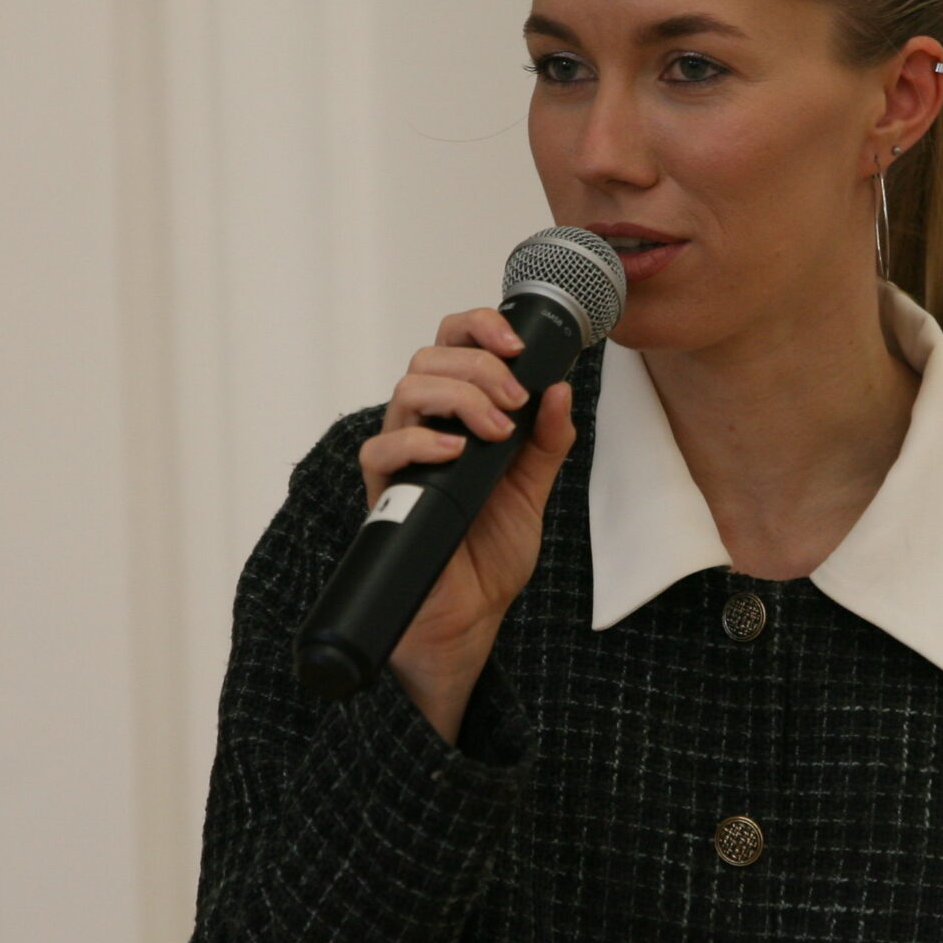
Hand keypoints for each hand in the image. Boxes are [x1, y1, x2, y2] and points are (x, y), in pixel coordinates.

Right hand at [357, 306, 577, 741]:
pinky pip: (381, 449)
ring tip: (497, 430)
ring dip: (459, 397)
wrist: (471, 614)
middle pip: (427, 358)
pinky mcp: (385, 493)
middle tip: (515, 399)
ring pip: (406, 391)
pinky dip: (420, 441)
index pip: (452, 345)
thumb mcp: (533, 487)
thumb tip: (560, 388)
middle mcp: (424, 428)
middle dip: (479, 367)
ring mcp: (402, 459)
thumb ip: (547, 440)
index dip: (479, 327)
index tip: (518, 345)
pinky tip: (457, 452)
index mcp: (458, 416)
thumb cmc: (491, 552)